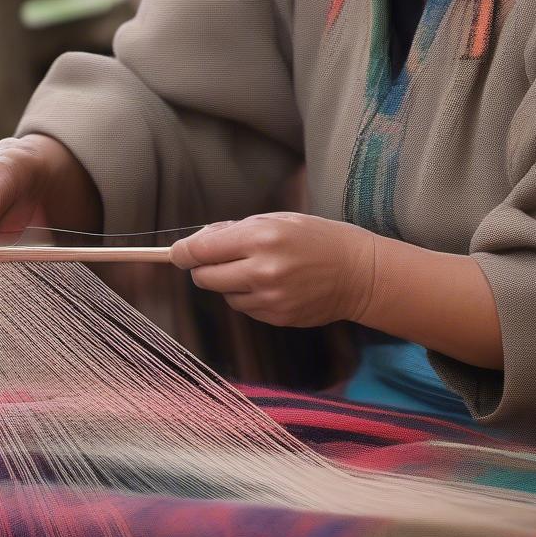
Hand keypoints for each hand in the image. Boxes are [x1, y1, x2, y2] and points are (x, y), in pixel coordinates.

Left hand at [169, 212, 375, 326]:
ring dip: (229, 283)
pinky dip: (248, 297)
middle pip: (204, 277)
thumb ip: (236, 230)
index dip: (183, 252)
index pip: (202, 250)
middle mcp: (262, 270)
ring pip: (223, 295)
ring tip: (256, 269)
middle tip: (219, 258)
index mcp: (260, 238)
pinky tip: (271, 285)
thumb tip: (199, 241)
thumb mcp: (278, 218)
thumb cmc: (318, 237)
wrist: (359, 272)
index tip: (176, 253)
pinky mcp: (277, 318)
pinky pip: (245, 308)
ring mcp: (269, 299)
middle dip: (204, 267)